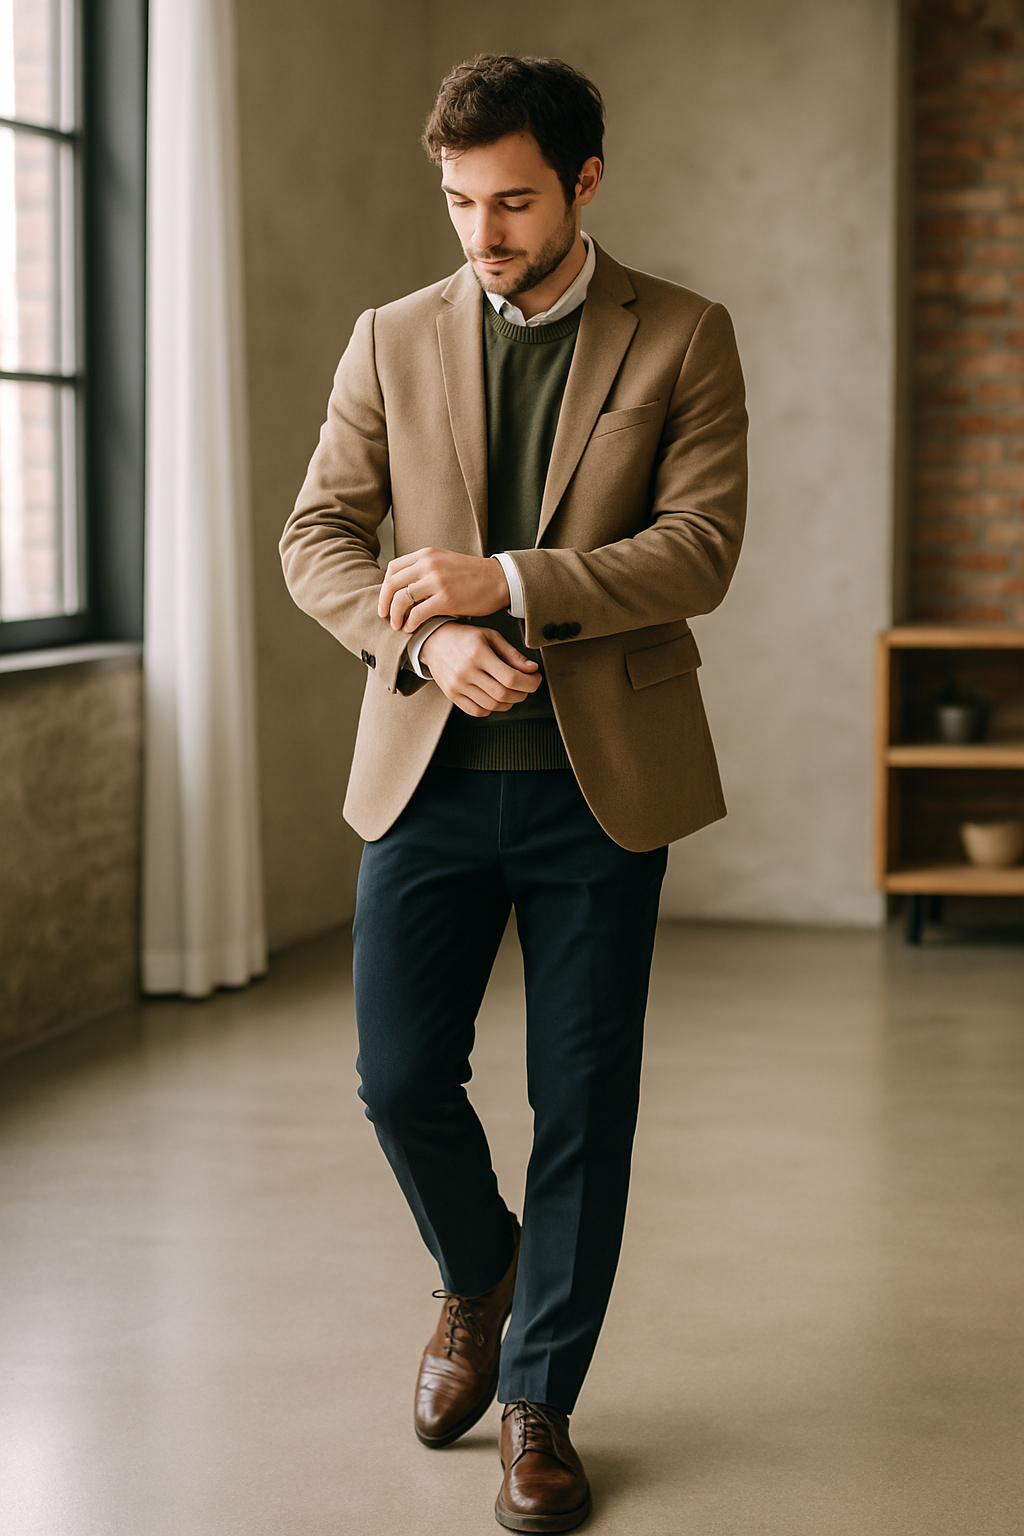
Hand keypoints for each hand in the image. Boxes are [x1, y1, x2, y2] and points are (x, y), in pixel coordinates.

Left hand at [378, 548, 510, 631]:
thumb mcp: (444, 563)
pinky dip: (410, 623)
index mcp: (427, 554)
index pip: (393, 569)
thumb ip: (424, 570)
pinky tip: (412, 628)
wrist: (499, 579)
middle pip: (392, 584)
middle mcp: (429, 564)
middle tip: (385, 616)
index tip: (386, 601)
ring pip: (401, 599)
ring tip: (398, 626)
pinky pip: (417, 613)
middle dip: (384, 603)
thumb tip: (402, 588)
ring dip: (395, 616)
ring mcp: (437, 581)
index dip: (385, 588)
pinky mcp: (446, 599)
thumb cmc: (472, 576)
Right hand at [419, 624, 540, 716]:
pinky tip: (495, 698)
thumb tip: (531, 669)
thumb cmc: (463, 637)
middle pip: (503, 694)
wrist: (434, 641)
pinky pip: (477, 711)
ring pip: (492, 706)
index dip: (529, 682)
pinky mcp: (452, 695)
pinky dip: (491, 709)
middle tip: (527, 685)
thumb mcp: (491, 636)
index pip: (510, 677)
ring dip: (509, 702)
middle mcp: (466, 672)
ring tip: (513, 691)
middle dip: (522, 693)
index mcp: (478, 654)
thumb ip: (512, 654)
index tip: (536, 679)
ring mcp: (458, 686)